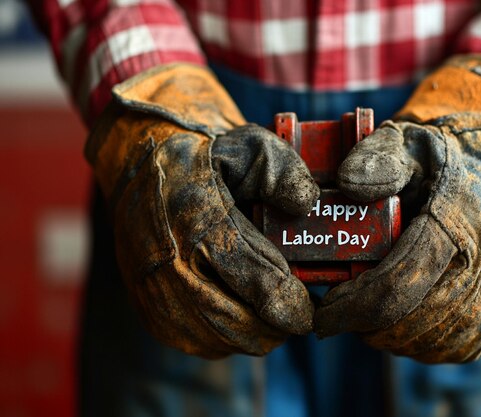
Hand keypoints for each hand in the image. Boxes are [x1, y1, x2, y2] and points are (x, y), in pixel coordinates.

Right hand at [87, 64, 319, 358]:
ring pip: (214, 338)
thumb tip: (306, 205)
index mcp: (200, 220)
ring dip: (250, 336)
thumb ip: (281, 171)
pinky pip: (192, 341)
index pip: (255, 280)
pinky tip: (239, 319)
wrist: (144, 166)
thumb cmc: (206, 158)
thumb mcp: (248, 147)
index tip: (312, 310)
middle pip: (234, 322)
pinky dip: (222, 339)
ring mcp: (154, 289)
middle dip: (274, 328)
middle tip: (297, 319)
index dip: (289, 303)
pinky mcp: (146, 305)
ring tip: (271, 318)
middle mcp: (170, 261)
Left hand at [315, 55, 480, 362]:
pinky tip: (401, 317)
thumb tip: (347, 183)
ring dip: (386, 333)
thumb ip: (377, 157)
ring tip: (369, 308)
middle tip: (340, 308)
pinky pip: (450, 350)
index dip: (351, 307)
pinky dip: (417, 342)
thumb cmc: (445, 161)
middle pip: (406, 322)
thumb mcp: (409, 143)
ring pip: (425, 343)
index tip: (322, 313)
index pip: (397, 285)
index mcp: (457, 224)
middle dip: (362, 322)